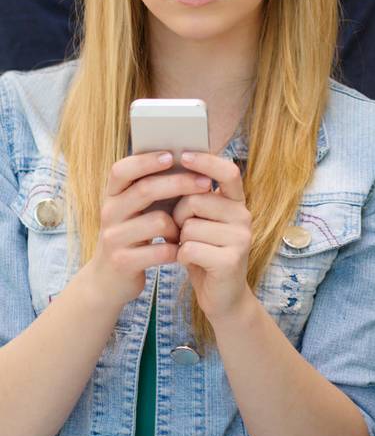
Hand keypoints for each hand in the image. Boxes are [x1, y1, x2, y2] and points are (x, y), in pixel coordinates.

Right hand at [84, 151, 212, 312]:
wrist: (108, 280)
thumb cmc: (135, 234)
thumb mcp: (136, 209)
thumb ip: (154, 186)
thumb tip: (191, 159)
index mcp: (112, 195)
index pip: (122, 170)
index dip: (146, 160)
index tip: (172, 155)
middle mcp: (109, 213)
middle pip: (145, 190)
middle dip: (179, 183)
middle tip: (206, 183)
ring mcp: (113, 239)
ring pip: (157, 221)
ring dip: (179, 224)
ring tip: (186, 229)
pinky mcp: (123, 262)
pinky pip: (160, 250)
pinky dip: (176, 249)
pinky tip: (181, 249)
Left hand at [172, 151, 252, 325]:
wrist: (223, 297)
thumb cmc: (205, 253)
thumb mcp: (202, 222)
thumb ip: (196, 199)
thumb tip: (174, 169)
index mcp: (237, 203)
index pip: (228, 171)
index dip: (206, 161)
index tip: (183, 155)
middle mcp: (244, 216)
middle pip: (196, 200)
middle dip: (179, 216)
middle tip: (183, 231)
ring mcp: (240, 238)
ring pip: (190, 227)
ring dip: (181, 240)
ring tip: (192, 249)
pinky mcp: (231, 260)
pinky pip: (189, 248)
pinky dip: (182, 257)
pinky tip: (192, 263)